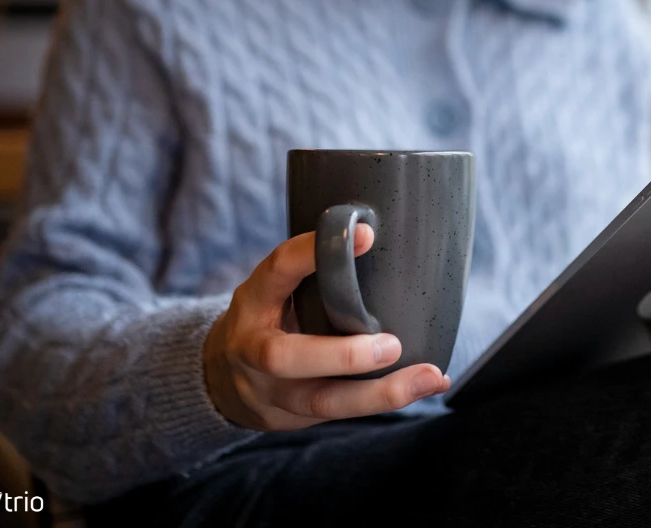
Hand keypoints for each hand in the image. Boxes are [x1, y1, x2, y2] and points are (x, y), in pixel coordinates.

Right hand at [203, 224, 448, 430]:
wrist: (221, 378)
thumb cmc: (269, 319)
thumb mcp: (274, 291)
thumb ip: (311, 274)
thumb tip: (379, 236)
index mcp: (254, 300)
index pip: (277, 269)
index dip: (312, 251)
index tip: (366, 234)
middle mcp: (253, 349)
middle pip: (283, 357)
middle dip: (340, 355)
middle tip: (391, 345)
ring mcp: (270, 390)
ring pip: (320, 400)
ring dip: (379, 393)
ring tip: (429, 377)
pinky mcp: (292, 417)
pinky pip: (342, 414)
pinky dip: (389, 400)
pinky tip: (429, 384)